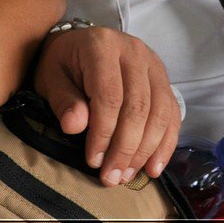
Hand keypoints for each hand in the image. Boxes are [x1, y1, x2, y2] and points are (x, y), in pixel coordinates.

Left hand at [34, 26, 181, 187]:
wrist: (78, 45)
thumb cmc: (62, 65)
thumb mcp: (51, 79)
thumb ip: (63, 101)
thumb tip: (74, 126)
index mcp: (103, 46)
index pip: (109, 96)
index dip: (103, 133)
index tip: (93, 161)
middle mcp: (134, 51)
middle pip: (138, 107)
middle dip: (125, 148)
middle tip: (111, 177)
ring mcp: (153, 64)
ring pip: (159, 113)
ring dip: (145, 150)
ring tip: (126, 176)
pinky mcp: (164, 79)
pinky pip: (172, 114)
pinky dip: (165, 143)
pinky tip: (153, 167)